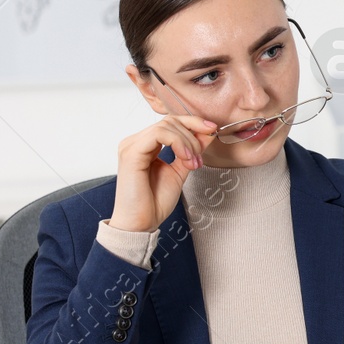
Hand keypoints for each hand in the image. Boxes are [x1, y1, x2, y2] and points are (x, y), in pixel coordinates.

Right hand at [110, 115, 220, 233]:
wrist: (142, 223)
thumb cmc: (155, 202)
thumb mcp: (180, 171)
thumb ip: (190, 152)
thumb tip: (207, 134)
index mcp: (145, 146)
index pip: (170, 123)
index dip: (193, 123)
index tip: (212, 129)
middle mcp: (136, 142)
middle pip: (169, 120)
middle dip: (193, 132)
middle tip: (200, 156)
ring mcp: (131, 146)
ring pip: (166, 126)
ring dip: (187, 142)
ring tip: (193, 163)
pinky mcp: (131, 152)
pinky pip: (158, 134)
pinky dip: (178, 143)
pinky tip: (185, 158)